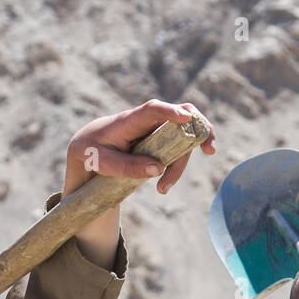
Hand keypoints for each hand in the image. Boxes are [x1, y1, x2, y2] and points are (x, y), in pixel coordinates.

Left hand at [62, 99, 217, 197]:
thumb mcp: (101, 163)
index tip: (185, 118)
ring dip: (180, 163)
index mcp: (128, 121)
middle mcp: (146, 120)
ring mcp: (155, 128)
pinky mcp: (159, 139)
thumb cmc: (92, 151)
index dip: (169, 111)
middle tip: (210, 150)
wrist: (89, 148)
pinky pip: (177, 147)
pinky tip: (164, 185)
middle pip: (180, 117)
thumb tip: (157, 169)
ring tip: (162, 189)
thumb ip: (126, 166)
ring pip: (181, 138)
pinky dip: (178, 164)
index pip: (151, 109)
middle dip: (199, 129)